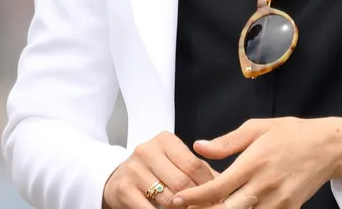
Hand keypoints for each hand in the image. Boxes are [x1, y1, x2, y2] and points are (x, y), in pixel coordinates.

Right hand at [102, 130, 217, 207]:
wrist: (116, 178)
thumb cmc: (153, 169)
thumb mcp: (173, 162)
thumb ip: (198, 170)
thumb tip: (225, 184)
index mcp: (165, 140)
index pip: (194, 165)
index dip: (209, 185)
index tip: (218, 197)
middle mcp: (147, 151)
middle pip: (182, 182)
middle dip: (197, 199)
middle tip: (207, 207)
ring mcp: (134, 170)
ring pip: (168, 198)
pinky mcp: (123, 190)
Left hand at [170, 117, 341, 208]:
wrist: (327, 147)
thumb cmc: (291, 134)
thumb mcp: (258, 128)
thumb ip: (227, 142)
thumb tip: (199, 147)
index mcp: (254, 162)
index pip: (217, 188)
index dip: (194, 197)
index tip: (178, 200)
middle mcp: (264, 185)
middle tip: (188, 208)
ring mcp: (277, 201)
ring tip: (211, 207)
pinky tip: (235, 206)